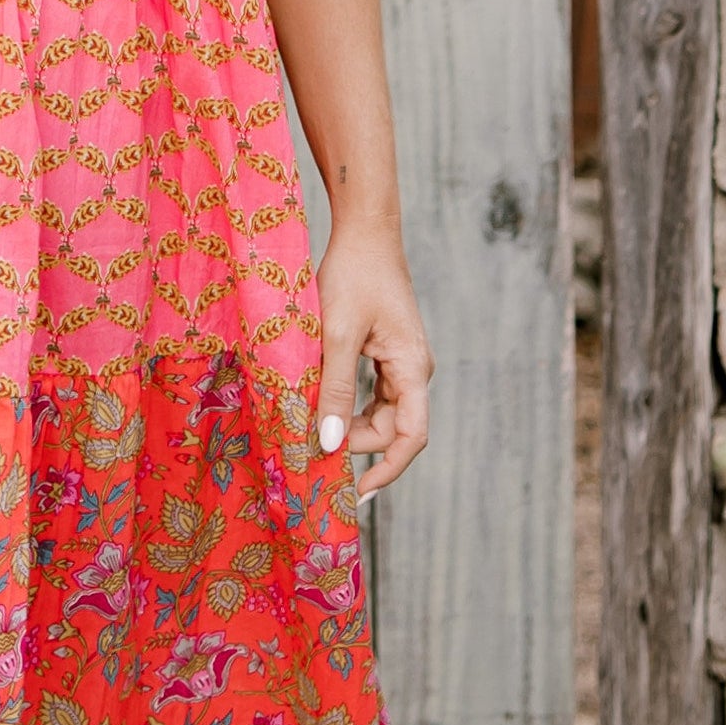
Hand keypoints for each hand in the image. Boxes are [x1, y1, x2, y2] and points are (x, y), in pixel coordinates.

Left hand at [313, 220, 431, 503]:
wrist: (365, 232)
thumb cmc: (353, 275)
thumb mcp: (337, 333)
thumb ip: (333, 388)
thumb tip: (327, 443)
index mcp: (412, 367)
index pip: (410, 437)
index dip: (387, 469)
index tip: (356, 492)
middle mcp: (414, 369)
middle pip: (392, 429)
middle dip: (355, 445)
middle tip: (311, 449)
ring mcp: (402, 361)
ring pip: (380, 413)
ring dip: (349, 426)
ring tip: (312, 429)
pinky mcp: (386, 352)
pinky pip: (371, 394)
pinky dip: (347, 404)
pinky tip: (320, 405)